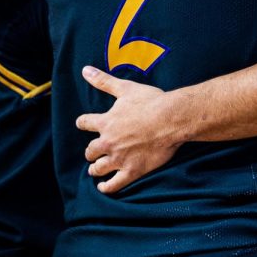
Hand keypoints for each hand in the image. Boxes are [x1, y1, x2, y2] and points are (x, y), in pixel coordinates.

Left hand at [76, 66, 181, 193]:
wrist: (172, 119)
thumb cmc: (151, 102)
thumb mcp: (126, 88)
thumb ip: (103, 80)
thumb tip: (85, 69)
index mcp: (105, 122)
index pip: (84, 123)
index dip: (84, 123)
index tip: (84, 123)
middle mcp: (108, 142)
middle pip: (90, 151)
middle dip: (91, 151)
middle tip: (94, 151)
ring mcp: (119, 158)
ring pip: (98, 169)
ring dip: (95, 169)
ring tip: (96, 169)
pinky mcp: (132, 171)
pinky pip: (113, 185)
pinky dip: (106, 187)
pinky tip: (103, 186)